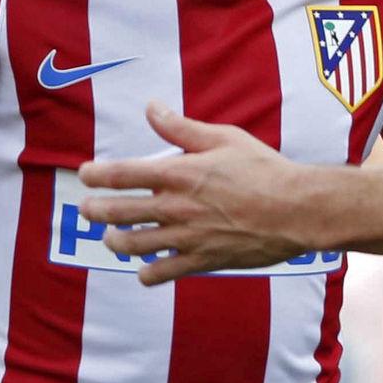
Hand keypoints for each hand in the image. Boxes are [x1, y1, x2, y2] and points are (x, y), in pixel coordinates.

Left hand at [77, 104, 309, 284]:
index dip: (96, 174)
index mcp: (181, 174)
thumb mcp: (225, 138)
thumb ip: (182, 128)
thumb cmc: (264, 169)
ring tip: (112, 237)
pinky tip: (146, 266)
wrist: (297, 210)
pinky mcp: (201, 261)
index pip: (123, 174)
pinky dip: (147, 272)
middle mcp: (177, 207)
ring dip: (115, 241)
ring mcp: (187, 238)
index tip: (84, 173)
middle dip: (94, 210)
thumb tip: (151, 108)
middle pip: (117, 212)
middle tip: (86, 208)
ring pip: (132, 246)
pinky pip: (161, 274)